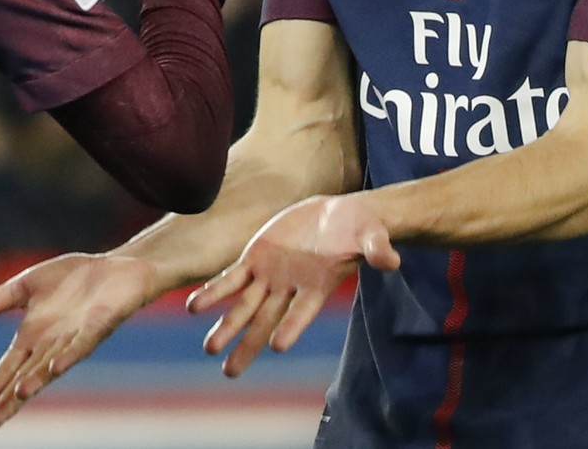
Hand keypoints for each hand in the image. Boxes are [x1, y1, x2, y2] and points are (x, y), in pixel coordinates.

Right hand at [0, 252, 161, 427]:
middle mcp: (53, 343)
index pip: (9, 368)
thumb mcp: (22, 288)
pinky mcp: (99, 324)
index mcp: (33, 337)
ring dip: (37, 379)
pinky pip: (83, 342)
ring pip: (53, 363)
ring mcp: (76, 336)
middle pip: (27, 375)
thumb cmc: (72, 282)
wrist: (116, 267)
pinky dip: (69, 354)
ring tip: (19, 395)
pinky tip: (56, 365)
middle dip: (10, 398)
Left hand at [185, 194, 399, 377]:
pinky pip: (231, 278)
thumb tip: (392, 260)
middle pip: (266, 322)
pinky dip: (214, 292)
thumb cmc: (359, 229)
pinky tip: (194, 306)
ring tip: (209, 348)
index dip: (293, 327)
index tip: (279, 346)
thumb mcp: (371, 235)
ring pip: (244, 306)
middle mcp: (290, 289)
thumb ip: (378, 249)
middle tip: (230, 372)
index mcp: (318, 287)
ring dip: (225, 325)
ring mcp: (270, 276)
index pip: (303, 312)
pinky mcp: (256, 259)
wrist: (335, 214)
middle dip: (247, 346)